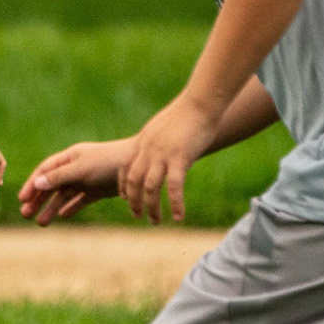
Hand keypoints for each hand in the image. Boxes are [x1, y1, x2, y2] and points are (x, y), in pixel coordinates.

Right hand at [18, 139, 132, 225]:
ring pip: (65, 195)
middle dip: (39, 199)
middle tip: (25, 214)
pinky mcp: (98, 191)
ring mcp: (87, 180)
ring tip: (41, 223)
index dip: (33, 184)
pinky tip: (62, 216)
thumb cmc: (108, 162)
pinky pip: (80, 200)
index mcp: (70, 157)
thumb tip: (37, 184)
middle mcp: (77, 168)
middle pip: (52, 185)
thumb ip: (59, 177)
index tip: (22, 199)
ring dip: (52, 208)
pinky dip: (71, 207)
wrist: (138, 167)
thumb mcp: (81, 169)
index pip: (45, 171)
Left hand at [121, 95, 219, 223]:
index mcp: (143, 141)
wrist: (201, 102)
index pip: (125, 167)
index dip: (123, 184)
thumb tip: (161, 149)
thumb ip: (158, 140)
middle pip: (132, 180)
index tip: (123, 197)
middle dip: (132, 201)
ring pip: (149, 187)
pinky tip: (179, 217)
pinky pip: (174, 187)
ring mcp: (162, 154)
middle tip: (137, 215)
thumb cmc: (188, 113)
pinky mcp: (180, 158)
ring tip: (155, 221)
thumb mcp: (164, 126)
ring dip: (151, 207)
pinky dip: (175, 204)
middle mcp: (148, 149)